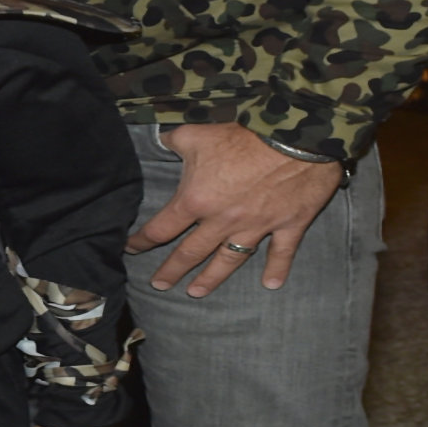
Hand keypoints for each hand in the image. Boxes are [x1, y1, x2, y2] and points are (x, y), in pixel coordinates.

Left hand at [130, 121, 342, 296]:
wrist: (296, 138)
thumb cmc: (243, 135)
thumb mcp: (198, 134)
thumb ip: (175, 141)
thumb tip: (160, 140)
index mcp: (197, 201)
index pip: (162, 228)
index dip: (143, 240)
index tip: (131, 249)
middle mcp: (223, 222)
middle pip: (191, 252)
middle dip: (172, 270)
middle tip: (160, 285)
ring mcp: (256, 227)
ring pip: (229, 260)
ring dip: (212, 278)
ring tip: (197, 292)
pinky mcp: (288, 225)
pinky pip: (281, 252)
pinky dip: (277, 269)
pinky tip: (271, 285)